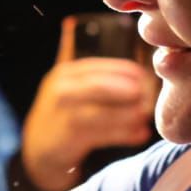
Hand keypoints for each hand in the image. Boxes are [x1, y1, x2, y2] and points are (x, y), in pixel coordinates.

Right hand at [20, 15, 154, 190]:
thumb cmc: (63, 115)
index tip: (151, 81)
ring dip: (130, 115)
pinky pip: (102, 134)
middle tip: (152, 100)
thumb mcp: (70, 86)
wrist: (38, 150)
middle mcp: (62, 89)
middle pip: (103, 86)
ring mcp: (63, 114)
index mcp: (67, 72)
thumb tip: (98, 39)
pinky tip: (140, 134)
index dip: (132, 73)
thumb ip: (87, 68)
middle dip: (133, 92)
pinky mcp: (67, 137)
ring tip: (146, 117)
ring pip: (104, 111)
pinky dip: (124, 134)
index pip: (105, 67)